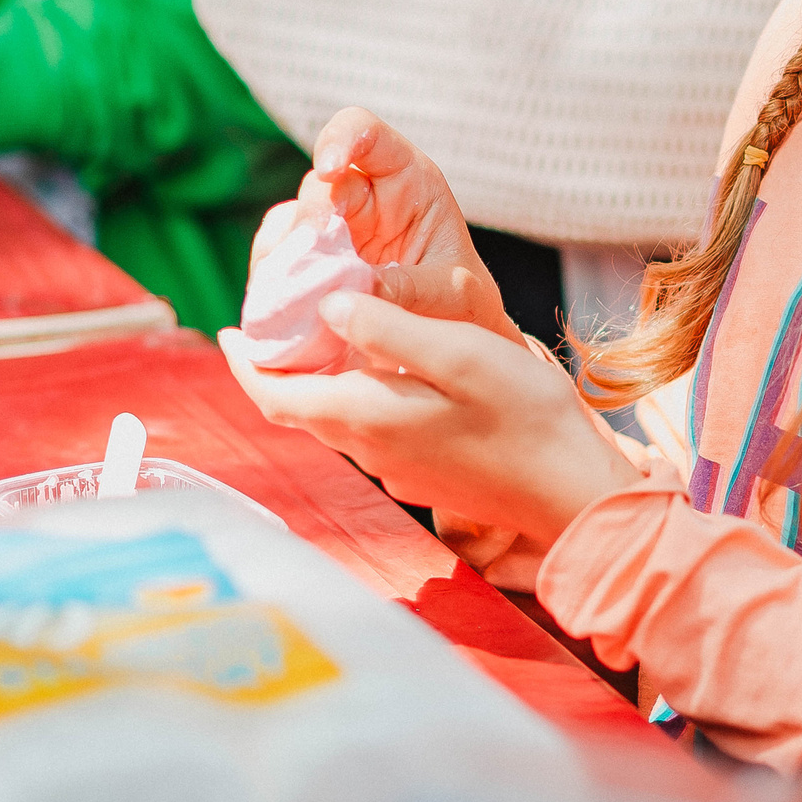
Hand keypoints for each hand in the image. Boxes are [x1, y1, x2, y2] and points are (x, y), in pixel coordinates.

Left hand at [226, 291, 639, 539]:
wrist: (573, 493)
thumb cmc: (526, 417)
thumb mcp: (458, 351)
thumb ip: (389, 328)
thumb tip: (328, 308)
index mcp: (367, 416)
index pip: (276, 396)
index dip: (245, 364)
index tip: (228, 330)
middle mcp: (372, 449)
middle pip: (300, 410)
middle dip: (277, 369)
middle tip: (273, 324)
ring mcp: (399, 469)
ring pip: (335, 421)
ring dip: (317, 384)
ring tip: (322, 338)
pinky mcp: (426, 475)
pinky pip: (370, 433)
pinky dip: (356, 399)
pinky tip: (382, 374)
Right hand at [283, 108, 518, 339]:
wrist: (451, 340)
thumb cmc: (464, 303)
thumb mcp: (454, 295)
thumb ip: (411, 290)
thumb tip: (345, 296)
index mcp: (408, 181)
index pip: (366, 134)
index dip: (341, 139)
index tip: (328, 169)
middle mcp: (365, 196)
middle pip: (319, 185)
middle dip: (310, 222)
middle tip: (311, 265)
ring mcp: (334, 229)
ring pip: (288, 223)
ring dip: (285, 257)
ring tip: (295, 298)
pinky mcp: (310, 261)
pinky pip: (275, 259)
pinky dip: (272, 282)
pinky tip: (283, 310)